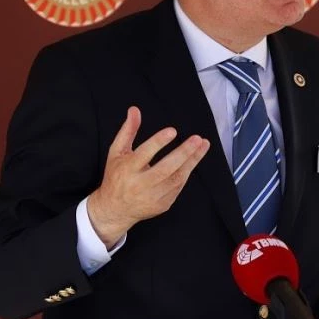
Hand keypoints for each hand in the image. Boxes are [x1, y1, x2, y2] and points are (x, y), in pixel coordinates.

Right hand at [87, 106, 209, 246]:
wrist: (114, 209)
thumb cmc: (116, 176)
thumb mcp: (117, 152)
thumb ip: (128, 131)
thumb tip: (135, 110)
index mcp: (127, 169)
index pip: (144, 154)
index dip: (158, 142)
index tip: (172, 131)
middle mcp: (140, 185)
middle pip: (165, 169)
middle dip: (183, 153)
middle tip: (197, 139)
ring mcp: (152, 197)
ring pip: (176, 178)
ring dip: (192, 161)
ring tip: (203, 145)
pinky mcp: (162, 204)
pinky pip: (178, 187)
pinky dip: (187, 172)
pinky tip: (194, 159)